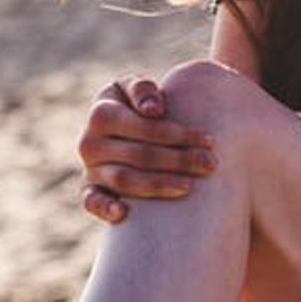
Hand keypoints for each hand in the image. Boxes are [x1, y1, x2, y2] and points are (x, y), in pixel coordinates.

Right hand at [78, 76, 216, 223]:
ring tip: (188, 186)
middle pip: (140, 155)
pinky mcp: (90, 190)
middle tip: (210, 164)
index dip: (178, 135)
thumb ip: (142, 90)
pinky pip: (91, 202)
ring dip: (158, 185)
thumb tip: (153, 110)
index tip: (209, 140)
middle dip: (179, 160)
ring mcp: (90, 168)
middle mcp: (90, 143)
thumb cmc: (135, 104)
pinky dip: (104, 208)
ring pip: (123, 180)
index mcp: (101, 113)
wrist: (119, 122)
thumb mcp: (135, 87)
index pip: (144, 127)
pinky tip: (124, 213)